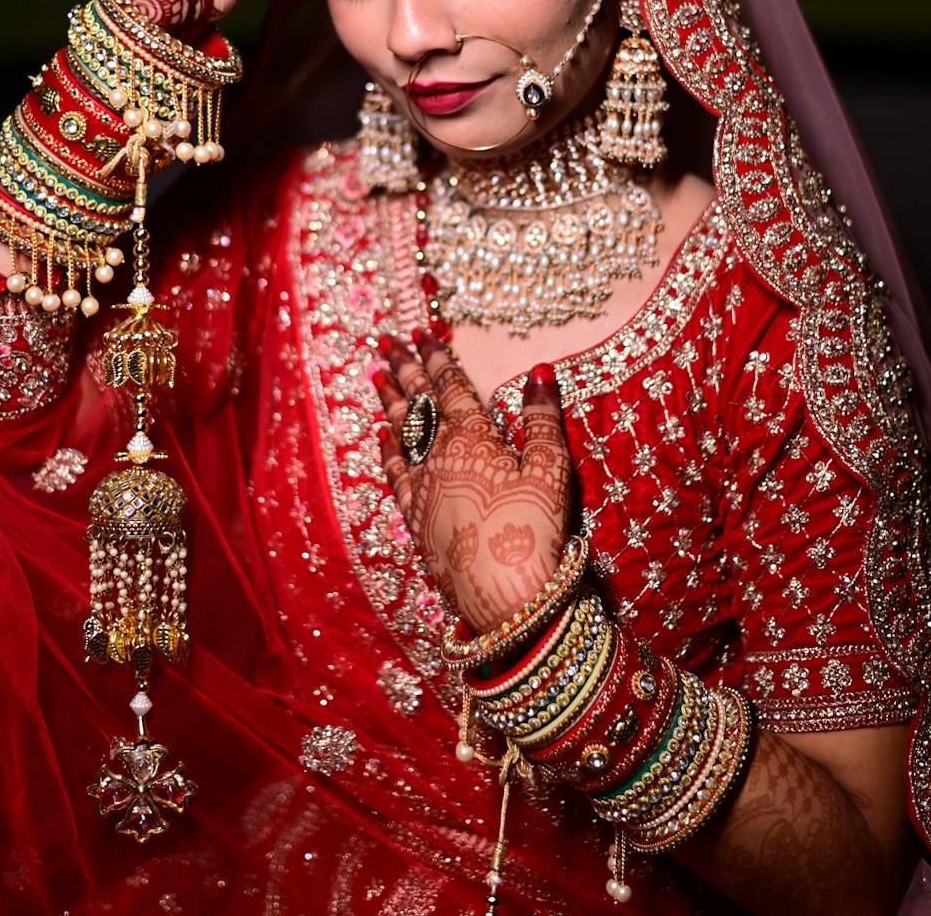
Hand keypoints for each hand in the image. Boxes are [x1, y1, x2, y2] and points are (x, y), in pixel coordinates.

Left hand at [374, 332, 571, 632]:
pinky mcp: (416, 519)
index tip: (423, 331)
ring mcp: (422, 488)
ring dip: (390, 401)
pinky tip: (382, 436)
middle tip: (387, 340)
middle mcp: (439, 456)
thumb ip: (542, 418)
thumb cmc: (535, 530)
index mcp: (473, 437)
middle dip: (404, 368)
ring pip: (401, 433)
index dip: (437, 356)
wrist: (507, 598)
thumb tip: (539, 372)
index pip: (450, 386)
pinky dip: (387, 450)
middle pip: (418, 403)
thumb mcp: (552, 469)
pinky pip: (395, 474)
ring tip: (377, 374)